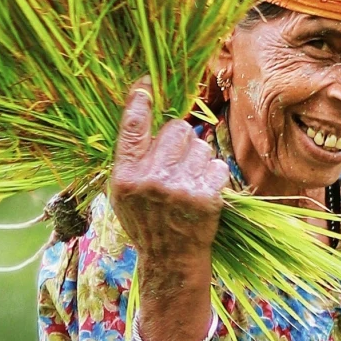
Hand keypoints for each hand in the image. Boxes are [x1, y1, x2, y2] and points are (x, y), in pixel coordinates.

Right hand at [109, 81, 228, 277]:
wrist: (170, 259)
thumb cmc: (147, 221)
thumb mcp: (124, 194)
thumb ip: (132, 158)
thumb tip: (142, 110)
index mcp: (126, 175)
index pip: (132, 127)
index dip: (140, 100)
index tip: (146, 81)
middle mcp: (150, 179)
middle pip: (176, 128)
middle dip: (180, 140)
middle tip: (177, 164)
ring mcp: (178, 188)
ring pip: (200, 145)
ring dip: (198, 159)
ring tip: (189, 183)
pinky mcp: (204, 197)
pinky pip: (216, 164)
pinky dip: (213, 176)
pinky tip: (203, 193)